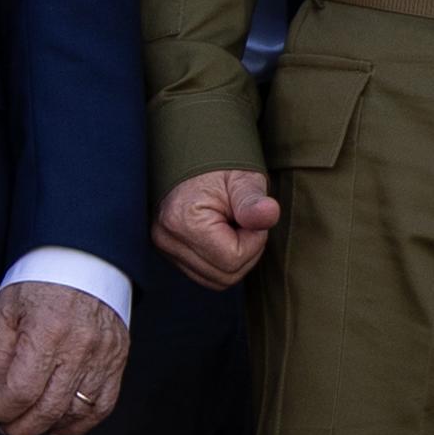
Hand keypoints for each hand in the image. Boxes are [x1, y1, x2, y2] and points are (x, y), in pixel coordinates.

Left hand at [0, 281, 130, 434]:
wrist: (82, 260)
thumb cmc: (41, 281)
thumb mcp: (5, 309)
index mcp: (46, 331)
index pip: (21, 390)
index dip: (1, 410)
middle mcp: (79, 347)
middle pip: (48, 408)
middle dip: (21, 427)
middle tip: (6, 426)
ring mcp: (102, 356)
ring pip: (76, 412)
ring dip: (48, 427)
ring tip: (30, 425)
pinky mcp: (116, 360)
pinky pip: (103, 406)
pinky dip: (81, 424)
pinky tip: (61, 425)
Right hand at [154, 168, 280, 288]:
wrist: (193, 154)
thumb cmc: (221, 166)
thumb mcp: (244, 178)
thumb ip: (255, 201)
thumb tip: (269, 213)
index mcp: (183, 220)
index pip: (232, 260)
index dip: (253, 241)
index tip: (249, 216)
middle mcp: (166, 238)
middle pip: (224, 276)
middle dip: (245, 252)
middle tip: (243, 221)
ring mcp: (163, 246)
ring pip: (215, 280)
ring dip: (233, 258)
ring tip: (231, 226)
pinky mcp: (168, 251)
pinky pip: (205, 274)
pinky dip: (220, 261)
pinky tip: (221, 235)